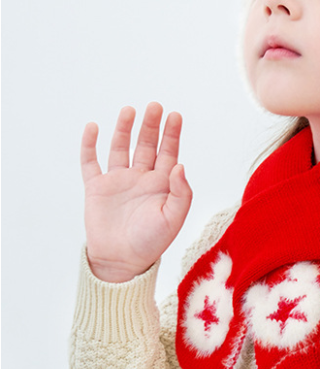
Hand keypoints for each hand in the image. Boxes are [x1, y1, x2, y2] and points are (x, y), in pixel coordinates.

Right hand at [80, 102, 192, 282]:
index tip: (175, 115)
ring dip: (124, 129)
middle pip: (146, 145)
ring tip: (129, 110)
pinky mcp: (97, 188)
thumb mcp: (173, 218)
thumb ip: (181, 192)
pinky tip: (93, 128)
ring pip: (120, 148)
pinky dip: (90, 145)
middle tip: (155, 106)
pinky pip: (91, 163)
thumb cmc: (151, 242)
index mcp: (162, 183)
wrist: (121, 262)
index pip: (168, 152)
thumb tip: (179, 164)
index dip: (172, 134)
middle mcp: (141, 177)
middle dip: (150, 125)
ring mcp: (118, 181)